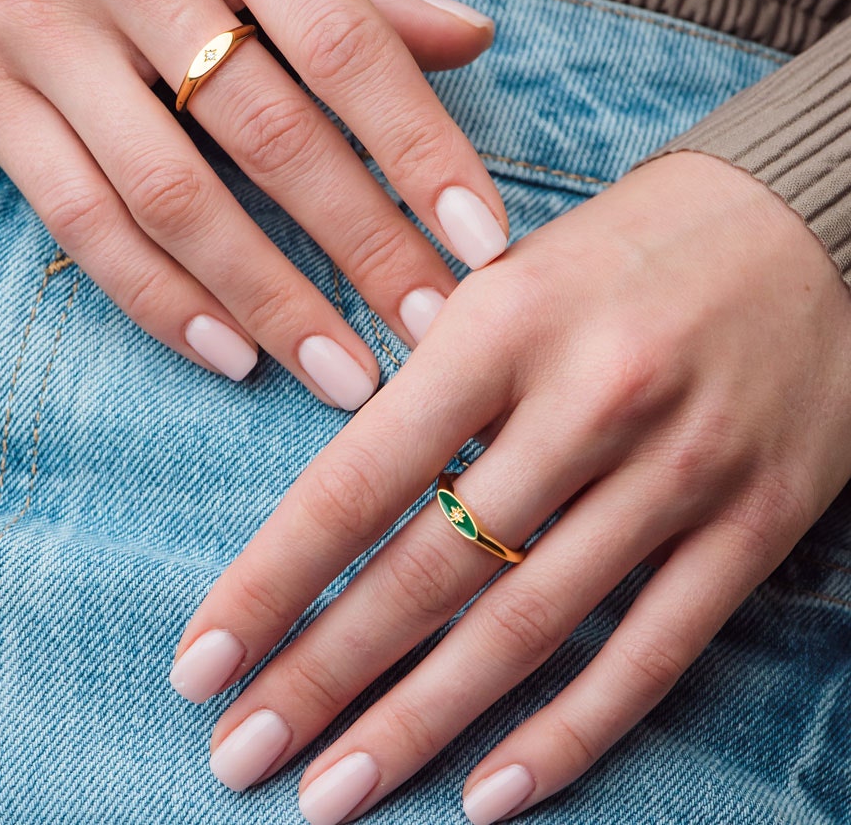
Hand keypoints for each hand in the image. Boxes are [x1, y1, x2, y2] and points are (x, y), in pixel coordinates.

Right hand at [0, 0, 506, 408]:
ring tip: (343, 376)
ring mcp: (45, 31)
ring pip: (174, 197)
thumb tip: (468, 38)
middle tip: (432, 333)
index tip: (482, 241)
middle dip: (364, 248)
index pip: (345, 45)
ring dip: (270, 300)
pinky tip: (230, 353)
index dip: (422, 151)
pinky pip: (79, 216)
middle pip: (270, 137)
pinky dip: (157, 297)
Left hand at [172, 152, 850, 821]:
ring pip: (529, 628)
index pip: (360, 477)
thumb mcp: (511, 279)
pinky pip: (652, 652)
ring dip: (420, 723)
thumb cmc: (630, 250)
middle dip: (324, 676)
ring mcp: (680, 470)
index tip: (201, 663)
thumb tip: (346, 505)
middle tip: (242, 755)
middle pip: (434, 570)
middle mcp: (589, 400)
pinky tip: (489, 793)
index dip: (271, 581)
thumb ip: (433, 385)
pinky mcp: (756, 524)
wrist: (807, 223)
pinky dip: (568, 734)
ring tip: (332, 793)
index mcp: (505, 324)